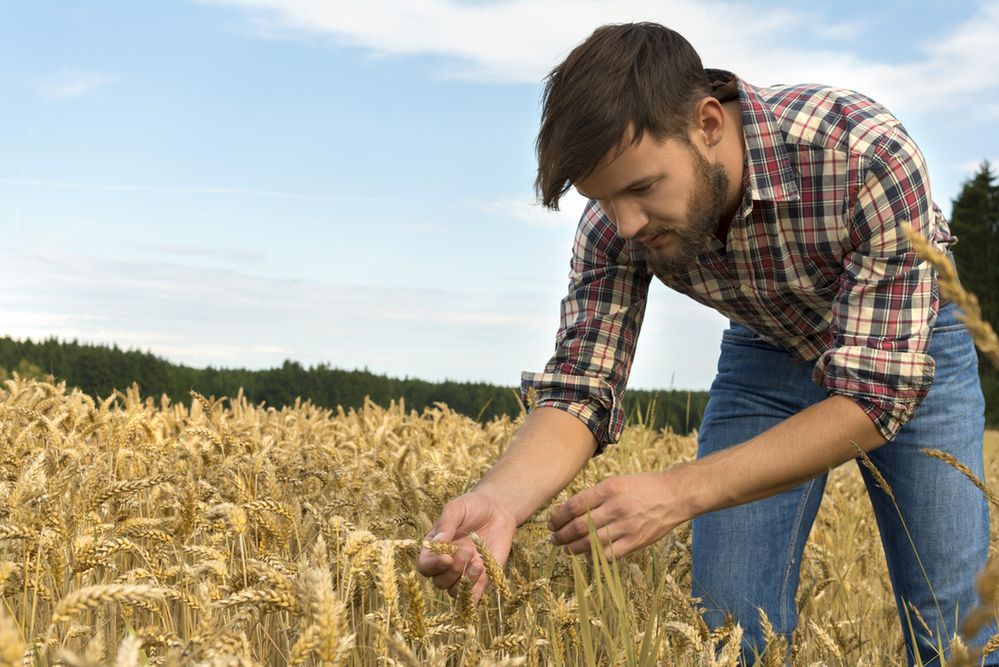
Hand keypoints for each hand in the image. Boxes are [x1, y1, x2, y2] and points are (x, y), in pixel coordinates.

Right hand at [416, 491, 516, 602]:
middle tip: (468, 552)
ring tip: (478, 564)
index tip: (447, 556)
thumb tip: (437, 542)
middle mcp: (446, 564)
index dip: (433, 565)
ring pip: (454, 592)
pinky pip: (473, 596)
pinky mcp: (481, 579)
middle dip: (453, 570)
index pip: (425, 566)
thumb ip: (447, 524)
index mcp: (435, 548)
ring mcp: (463, 573)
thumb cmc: (473, 506)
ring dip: (464, 583)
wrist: (498, 510)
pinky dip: (476, 591)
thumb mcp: (457, 508)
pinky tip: (483, 573)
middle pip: (439, 582)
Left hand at [548, 472, 682, 560]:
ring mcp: (626, 526)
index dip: (558, 516)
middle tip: (554, 538)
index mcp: (608, 489)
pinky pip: (609, 555)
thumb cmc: (642, 487)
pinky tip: (587, 555)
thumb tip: (569, 510)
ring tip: (566, 548)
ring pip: (591, 543)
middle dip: (562, 535)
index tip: (551, 522)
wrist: (673, 496)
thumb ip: (595, 495)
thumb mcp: (616, 481)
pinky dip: (594, 557)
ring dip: (573, 548)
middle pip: (579, 526)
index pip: (574, 506)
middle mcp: (616, 507)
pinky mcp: (635, 542)